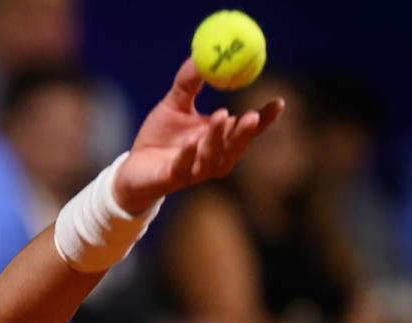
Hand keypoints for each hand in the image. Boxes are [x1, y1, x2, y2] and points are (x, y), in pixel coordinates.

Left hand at [112, 58, 283, 213]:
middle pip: (235, 147)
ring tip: (221, 115)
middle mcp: (212, 158)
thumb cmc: (159, 137)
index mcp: (219, 140)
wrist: (132, 169)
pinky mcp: (172, 178)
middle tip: (253, 115)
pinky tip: (191, 140)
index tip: (278, 102)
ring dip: (218, 138)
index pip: (248, 130)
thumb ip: (188, 83)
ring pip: (212, 157)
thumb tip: (201, 54)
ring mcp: (194, 171)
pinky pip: (183, 167)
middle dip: (245, 132)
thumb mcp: (174, 105)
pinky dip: (189, 154)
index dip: (265, 119)